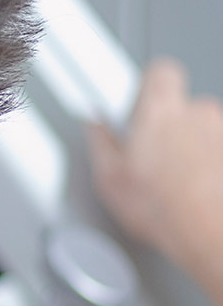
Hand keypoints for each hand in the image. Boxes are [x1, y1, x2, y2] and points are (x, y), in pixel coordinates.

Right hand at [89, 57, 222, 293]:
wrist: (210, 233)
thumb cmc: (164, 209)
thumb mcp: (108, 179)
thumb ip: (100, 142)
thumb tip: (95, 128)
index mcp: (160, 110)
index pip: (159, 72)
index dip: (146, 88)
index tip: (134, 109)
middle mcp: (198, 113)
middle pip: (180, 106)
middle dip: (166, 126)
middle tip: (148, 155)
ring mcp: (222, 134)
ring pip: (201, 132)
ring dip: (189, 149)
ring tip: (171, 181)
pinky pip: (215, 153)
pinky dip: (207, 166)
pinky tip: (192, 190)